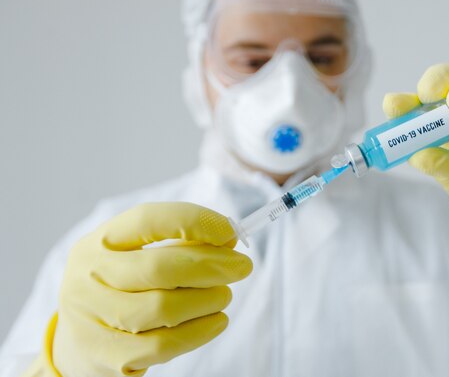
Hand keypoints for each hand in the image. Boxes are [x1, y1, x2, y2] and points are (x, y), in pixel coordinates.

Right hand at [48, 202, 251, 376]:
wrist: (78, 342)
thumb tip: (228, 241)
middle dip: (211, 265)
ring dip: (207, 300)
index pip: (148, 220)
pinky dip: (198, 332)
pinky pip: (162, 345)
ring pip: (162, 308)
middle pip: (158, 267)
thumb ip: (180, 245)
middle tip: (243, 267)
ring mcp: (90, 318)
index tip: (230, 231)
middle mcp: (87, 276)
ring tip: (225, 296)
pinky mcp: (104, 355)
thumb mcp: (137, 257)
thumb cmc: (122, 287)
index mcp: (98, 241)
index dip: (194, 222)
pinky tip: (217, 322)